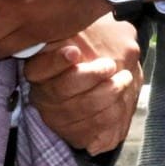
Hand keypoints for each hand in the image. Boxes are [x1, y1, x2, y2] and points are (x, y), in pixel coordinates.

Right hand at [25, 14, 142, 154]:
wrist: (109, 78)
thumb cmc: (97, 46)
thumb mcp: (93, 30)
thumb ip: (91, 30)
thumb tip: (92, 30)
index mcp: (40, 70)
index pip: (40, 68)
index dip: (56, 62)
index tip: (75, 52)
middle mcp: (44, 96)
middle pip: (62, 90)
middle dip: (90, 77)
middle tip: (110, 65)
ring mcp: (57, 118)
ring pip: (81, 112)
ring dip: (107, 95)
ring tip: (125, 79)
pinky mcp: (75, 136)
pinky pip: (91, 135)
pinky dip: (110, 119)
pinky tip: (122, 103)